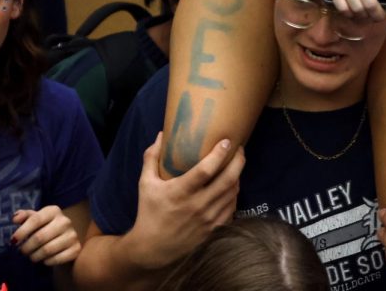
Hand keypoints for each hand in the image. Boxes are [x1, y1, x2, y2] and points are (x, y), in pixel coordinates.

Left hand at [11, 205, 80, 266]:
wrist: (66, 239)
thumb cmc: (46, 227)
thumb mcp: (36, 219)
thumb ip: (25, 216)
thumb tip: (15, 218)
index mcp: (53, 211)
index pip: (35, 220)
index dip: (22, 231)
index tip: (13, 241)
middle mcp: (65, 221)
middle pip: (39, 237)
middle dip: (27, 247)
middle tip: (22, 251)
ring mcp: (72, 235)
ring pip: (47, 250)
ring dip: (35, 256)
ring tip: (32, 256)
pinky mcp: (76, 249)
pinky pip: (57, 259)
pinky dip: (47, 262)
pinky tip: (44, 260)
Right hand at [126, 133, 244, 268]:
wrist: (153, 248)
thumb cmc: (149, 212)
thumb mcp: (145, 184)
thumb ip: (151, 158)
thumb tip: (161, 135)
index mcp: (180, 192)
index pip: (205, 170)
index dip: (219, 154)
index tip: (227, 141)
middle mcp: (197, 205)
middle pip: (227, 179)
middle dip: (238, 161)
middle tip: (240, 149)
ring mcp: (208, 219)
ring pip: (233, 193)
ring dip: (238, 175)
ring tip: (237, 164)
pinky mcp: (214, 229)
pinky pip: (232, 207)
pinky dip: (235, 194)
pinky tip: (232, 185)